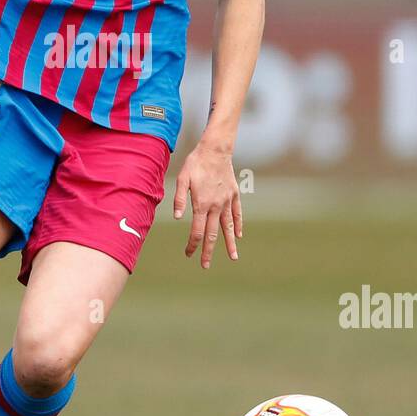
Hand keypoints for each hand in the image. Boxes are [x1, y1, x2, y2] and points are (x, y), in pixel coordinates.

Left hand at [173, 140, 241, 269]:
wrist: (216, 150)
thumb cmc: (195, 163)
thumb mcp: (182, 179)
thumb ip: (179, 199)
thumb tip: (178, 218)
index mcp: (201, 204)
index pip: (196, 231)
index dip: (192, 245)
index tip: (188, 254)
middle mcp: (215, 206)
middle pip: (212, 234)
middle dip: (209, 251)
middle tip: (206, 265)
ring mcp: (226, 201)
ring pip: (228, 227)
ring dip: (229, 244)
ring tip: (233, 258)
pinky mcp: (234, 194)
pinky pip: (237, 213)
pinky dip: (238, 225)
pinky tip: (238, 235)